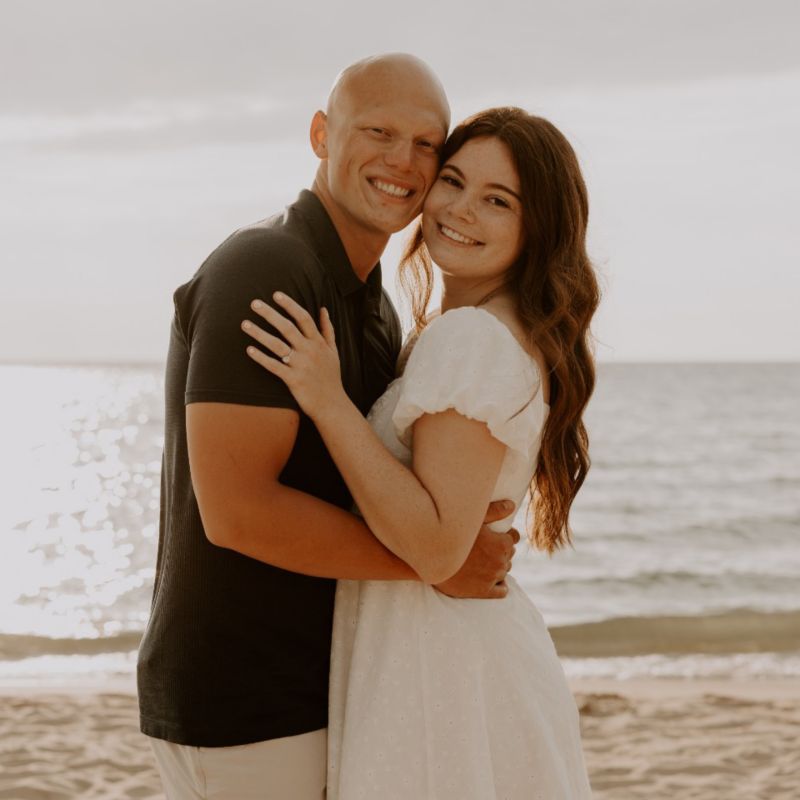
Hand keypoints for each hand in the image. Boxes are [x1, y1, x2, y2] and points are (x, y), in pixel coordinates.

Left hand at [243, 292, 344, 419]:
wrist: (332, 405)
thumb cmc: (331, 377)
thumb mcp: (333, 351)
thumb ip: (328, 329)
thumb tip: (324, 309)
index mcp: (318, 343)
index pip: (303, 318)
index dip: (290, 305)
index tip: (276, 294)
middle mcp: (309, 351)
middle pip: (287, 327)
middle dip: (270, 314)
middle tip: (254, 303)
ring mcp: (301, 365)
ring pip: (277, 345)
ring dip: (259, 333)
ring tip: (244, 324)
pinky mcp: (293, 380)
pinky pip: (274, 366)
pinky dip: (261, 358)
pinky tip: (249, 350)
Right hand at [434, 500, 519, 598]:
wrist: (431, 558)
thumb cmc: (452, 534)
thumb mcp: (473, 518)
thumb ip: (495, 510)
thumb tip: (511, 505)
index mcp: (502, 544)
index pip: (513, 538)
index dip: (503, 535)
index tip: (492, 535)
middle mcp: (501, 562)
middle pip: (508, 554)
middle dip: (500, 550)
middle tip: (484, 547)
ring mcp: (493, 578)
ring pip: (504, 570)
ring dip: (497, 566)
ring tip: (481, 561)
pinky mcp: (484, 591)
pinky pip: (501, 590)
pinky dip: (499, 585)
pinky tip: (489, 578)